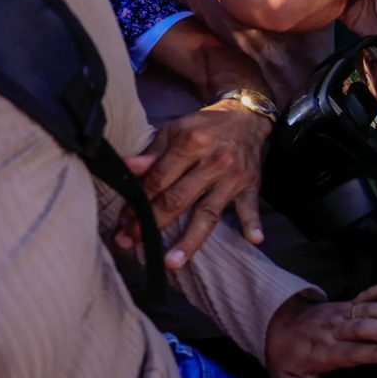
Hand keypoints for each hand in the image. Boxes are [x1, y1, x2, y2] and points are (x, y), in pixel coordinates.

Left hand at [119, 99, 272, 266]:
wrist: (245, 116)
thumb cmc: (205, 125)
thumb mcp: (176, 129)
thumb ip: (153, 152)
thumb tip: (127, 168)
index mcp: (191, 144)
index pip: (158, 180)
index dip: (138, 201)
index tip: (123, 220)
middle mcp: (213, 161)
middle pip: (178, 199)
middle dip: (152, 223)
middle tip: (132, 242)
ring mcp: (233, 176)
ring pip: (208, 212)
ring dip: (190, 239)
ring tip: (172, 261)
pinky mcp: (251, 185)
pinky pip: (250, 207)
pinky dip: (253, 223)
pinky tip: (253, 239)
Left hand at [267, 283, 376, 377]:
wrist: (277, 323)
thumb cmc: (286, 356)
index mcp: (321, 351)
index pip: (349, 352)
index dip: (371, 352)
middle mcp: (333, 329)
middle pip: (361, 328)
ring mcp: (340, 313)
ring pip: (365, 310)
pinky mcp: (345, 303)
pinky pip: (364, 295)